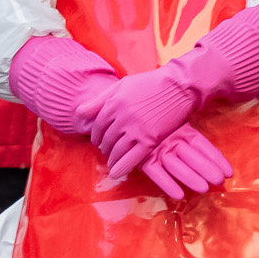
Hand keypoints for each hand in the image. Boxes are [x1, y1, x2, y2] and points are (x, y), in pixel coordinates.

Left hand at [85, 65, 202, 181]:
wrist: (180, 86)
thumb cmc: (151, 84)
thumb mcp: (121, 85)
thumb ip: (99, 99)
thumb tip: (78, 114)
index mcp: (112, 103)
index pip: (96, 126)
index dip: (96, 136)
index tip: (100, 141)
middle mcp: (121, 117)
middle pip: (105, 139)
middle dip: (104, 147)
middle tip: (108, 151)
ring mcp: (135, 129)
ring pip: (116, 150)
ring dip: (112, 158)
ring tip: (113, 161)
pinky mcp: (149, 139)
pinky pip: (131, 158)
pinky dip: (122, 167)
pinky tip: (117, 173)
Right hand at [140, 125, 232, 200]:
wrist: (129, 124)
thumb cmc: (160, 129)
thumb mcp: (178, 128)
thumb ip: (196, 139)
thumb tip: (222, 136)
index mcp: (183, 132)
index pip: (204, 145)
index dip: (216, 159)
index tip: (229, 172)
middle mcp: (172, 140)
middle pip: (192, 156)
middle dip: (207, 169)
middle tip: (220, 181)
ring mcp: (158, 150)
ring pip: (176, 165)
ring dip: (190, 177)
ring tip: (204, 189)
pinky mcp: (144, 160)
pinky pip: (156, 173)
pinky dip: (167, 184)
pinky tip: (179, 196)